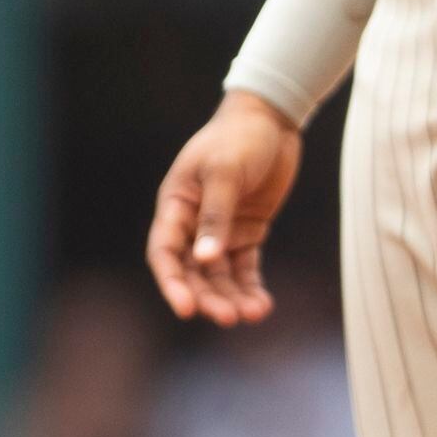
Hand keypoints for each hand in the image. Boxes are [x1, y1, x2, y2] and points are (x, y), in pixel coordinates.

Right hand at [149, 90, 304, 324]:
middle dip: (208, 296)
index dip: (172, 282)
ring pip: (220, 275)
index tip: (186, 309)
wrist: (271, 118)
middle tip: (228, 318)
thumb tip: (206, 259)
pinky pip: (245, 267)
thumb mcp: (225, 171)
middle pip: (193, 271)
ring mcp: (220, 229)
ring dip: (232, 297)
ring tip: (252, 314)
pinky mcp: (246, 231)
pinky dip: (251, 287)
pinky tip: (262, 305)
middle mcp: (193, 222)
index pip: (165, 252)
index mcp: (176, 205)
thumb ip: (216, 215)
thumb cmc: (239, 138)